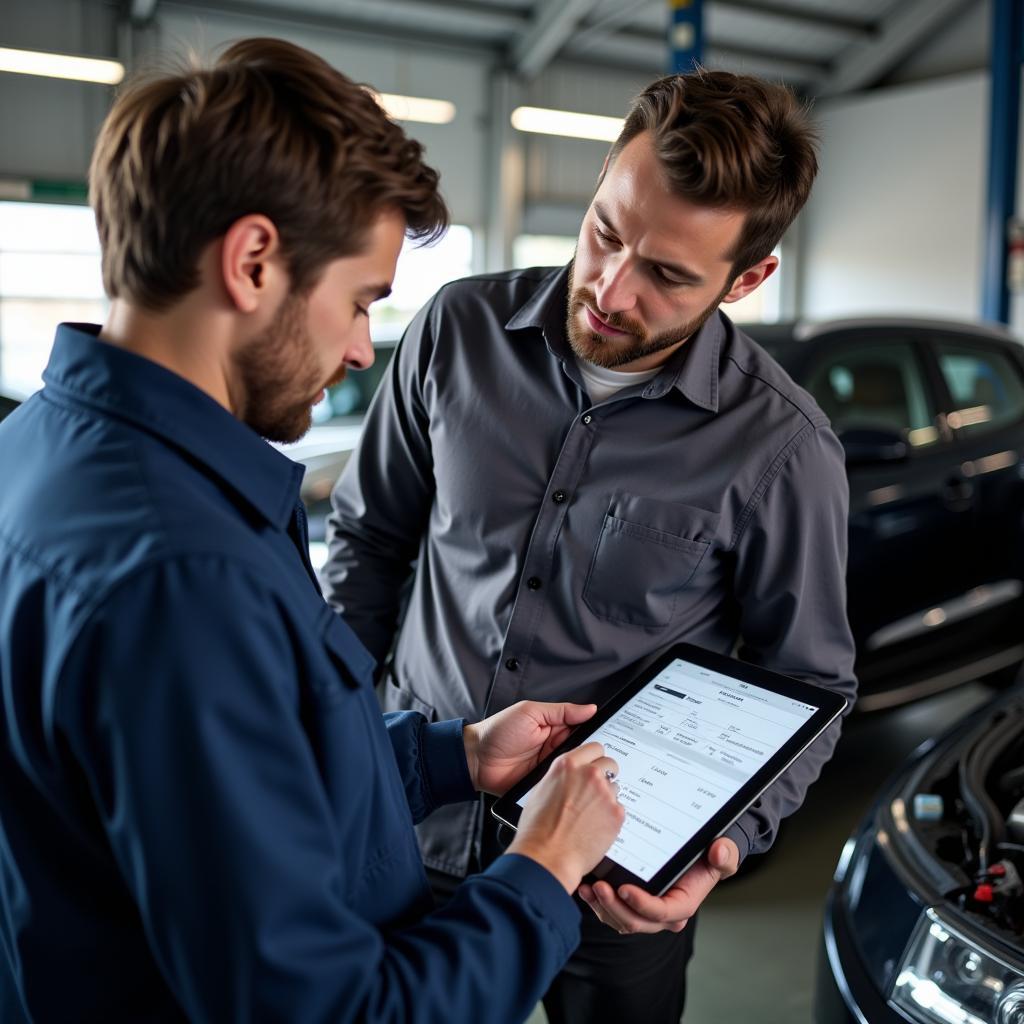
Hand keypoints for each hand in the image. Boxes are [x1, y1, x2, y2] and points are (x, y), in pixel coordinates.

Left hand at [463, 700, 598, 795]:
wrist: (475, 760)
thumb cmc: (498, 731)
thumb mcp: (530, 713)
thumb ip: (561, 711)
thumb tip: (590, 708)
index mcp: (555, 729)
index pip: (585, 731)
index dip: (598, 735)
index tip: (612, 738)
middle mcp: (556, 749)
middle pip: (584, 754)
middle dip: (594, 757)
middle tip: (604, 759)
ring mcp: (550, 768)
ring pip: (575, 772)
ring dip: (581, 774)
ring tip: (593, 775)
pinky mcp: (543, 785)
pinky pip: (561, 787)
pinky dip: (568, 788)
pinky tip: (575, 788)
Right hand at [507, 741, 625, 893]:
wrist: (547, 858)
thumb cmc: (537, 829)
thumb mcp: (541, 791)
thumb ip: (561, 777)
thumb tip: (571, 776)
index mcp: (568, 765)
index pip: (594, 747)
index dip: (594, 758)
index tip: (594, 765)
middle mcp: (589, 774)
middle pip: (609, 764)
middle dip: (604, 775)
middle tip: (594, 792)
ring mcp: (605, 794)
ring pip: (614, 788)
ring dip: (606, 797)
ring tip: (589, 815)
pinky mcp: (616, 814)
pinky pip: (619, 808)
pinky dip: (610, 817)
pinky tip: (595, 827)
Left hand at [578, 836, 739, 934]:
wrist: (698, 854)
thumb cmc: (709, 856)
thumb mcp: (724, 852)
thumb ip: (725, 855)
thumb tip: (718, 852)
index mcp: (682, 904)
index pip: (661, 913)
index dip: (641, 905)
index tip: (623, 888)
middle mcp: (662, 913)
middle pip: (635, 921)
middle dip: (614, 907)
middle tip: (599, 887)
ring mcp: (644, 910)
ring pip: (619, 919)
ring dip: (601, 907)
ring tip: (588, 888)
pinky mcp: (630, 902)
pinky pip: (611, 910)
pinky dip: (596, 902)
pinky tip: (585, 888)